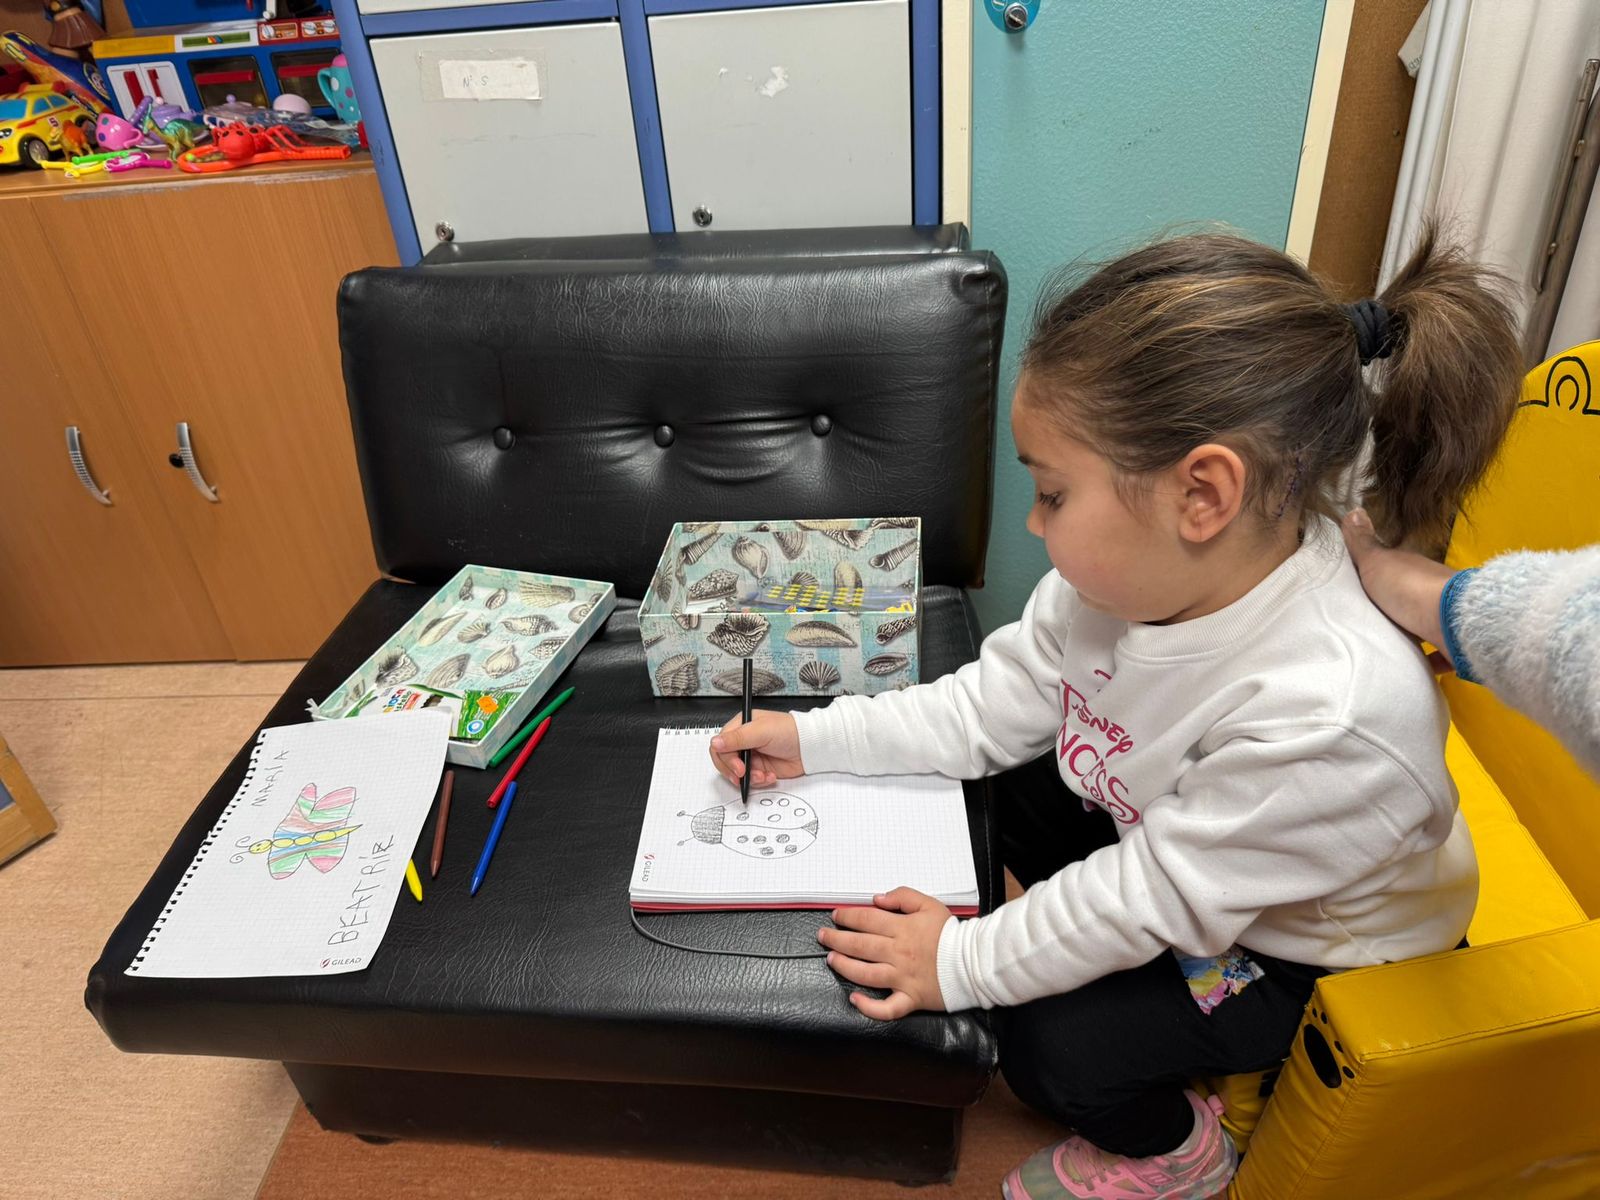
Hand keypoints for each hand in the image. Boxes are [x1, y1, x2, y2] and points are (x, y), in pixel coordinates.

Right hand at [709, 710, 804, 789]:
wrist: (810, 746)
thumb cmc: (790, 731)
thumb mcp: (761, 732)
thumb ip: (737, 738)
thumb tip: (715, 742)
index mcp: (740, 727)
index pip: (720, 745)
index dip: (726, 758)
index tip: (737, 767)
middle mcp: (743, 741)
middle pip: (724, 760)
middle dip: (734, 771)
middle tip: (744, 774)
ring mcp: (751, 756)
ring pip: (736, 773)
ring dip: (748, 778)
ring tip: (762, 775)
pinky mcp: (760, 769)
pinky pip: (751, 780)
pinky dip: (759, 781)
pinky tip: (770, 776)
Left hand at [818, 888, 949, 1019]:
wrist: (974, 962)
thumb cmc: (951, 933)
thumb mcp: (929, 904)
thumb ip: (902, 897)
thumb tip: (877, 900)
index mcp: (902, 929)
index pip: (867, 920)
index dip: (848, 916)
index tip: (836, 916)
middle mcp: (898, 953)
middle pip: (860, 945)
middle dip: (837, 939)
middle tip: (823, 936)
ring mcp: (902, 978)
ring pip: (865, 973)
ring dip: (844, 966)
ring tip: (831, 959)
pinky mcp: (910, 998)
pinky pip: (887, 1008)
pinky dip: (869, 1007)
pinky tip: (855, 1000)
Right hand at [1342, 508, 1458, 669]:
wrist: (1451, 622)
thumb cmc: (1409, 589)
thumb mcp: (1377, 563)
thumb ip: (1363, 543)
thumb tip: (1354, 508)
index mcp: (1413, 570)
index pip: (1396, 569)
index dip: (1380, 575)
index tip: (1363, 587)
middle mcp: (1432, 590)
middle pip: (1411, 597)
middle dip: (1396, 606)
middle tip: (1371, 620)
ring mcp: (1445, 617)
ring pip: (1426, 623)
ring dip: (1413, 632)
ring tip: (1388, 646)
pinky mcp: (1454, 643)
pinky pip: (1440, 652)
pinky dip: (1430, 659)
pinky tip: (1415, 666)